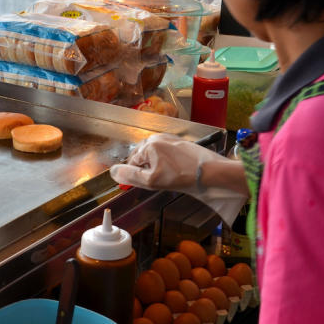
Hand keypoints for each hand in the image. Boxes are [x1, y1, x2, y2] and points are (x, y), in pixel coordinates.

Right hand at [111, 134, 248, 225]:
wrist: (211, 172)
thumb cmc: (183, 176)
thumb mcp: (152, 181)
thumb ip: (130, 176)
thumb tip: (113, 171)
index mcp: (149, 145)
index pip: (132, 162)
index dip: (135, 176)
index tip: (143, 185)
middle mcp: (158, 138)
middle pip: (143, 156)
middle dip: (146, 170)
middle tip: (157, 182)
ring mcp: (171, 139)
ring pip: (155, 155)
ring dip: (157, 167)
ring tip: (168, 178)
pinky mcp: (181, 143)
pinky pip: (167, 153)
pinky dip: (167, 163)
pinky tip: (176, 172)